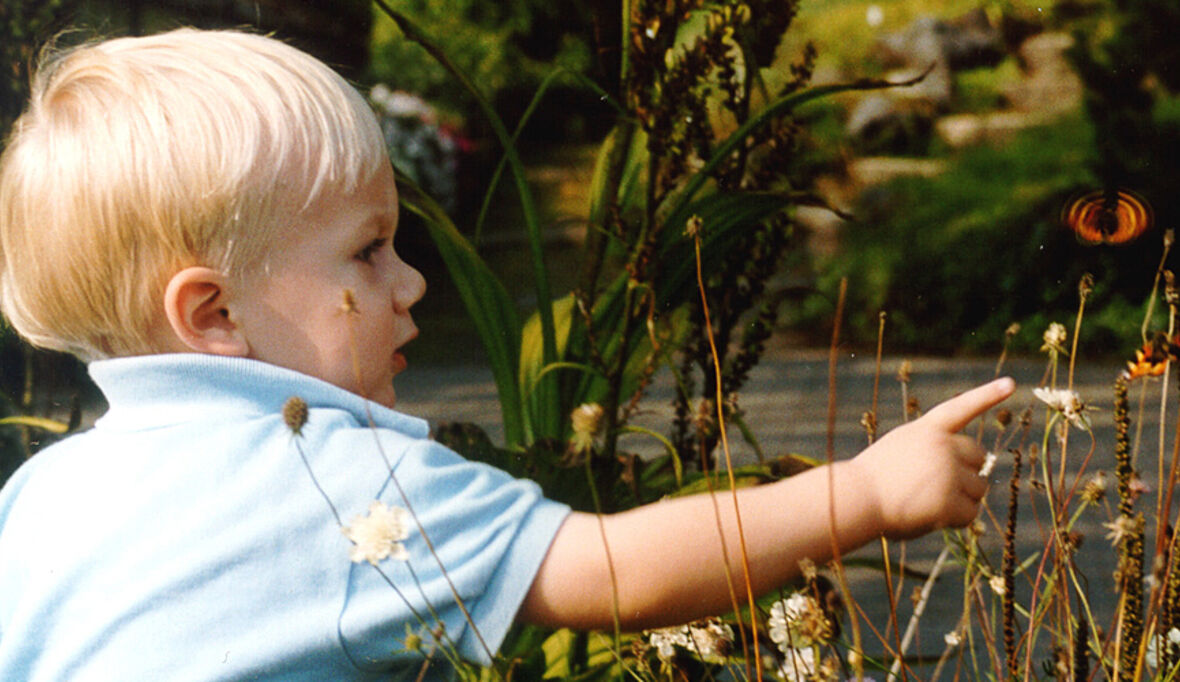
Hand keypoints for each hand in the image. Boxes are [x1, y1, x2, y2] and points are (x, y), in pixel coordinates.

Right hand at [850, 377, 1015, 539]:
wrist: (856, 500)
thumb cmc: (871, 481)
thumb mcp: (900, 450)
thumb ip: (932, 452)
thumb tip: (972, 476)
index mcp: (926, 429)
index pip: (961, 408)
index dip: (987, 395)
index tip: (1011, 383)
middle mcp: (942, 445)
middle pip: (978, 456)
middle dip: (967, 472)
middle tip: (940, 488)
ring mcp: (948, 472)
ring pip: (978, 488)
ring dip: (961, 499)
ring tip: (928, 503)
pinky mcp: (949, 500)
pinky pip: (969, 513)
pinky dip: (954, 520)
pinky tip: (930, 517)